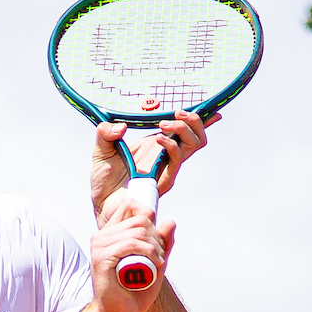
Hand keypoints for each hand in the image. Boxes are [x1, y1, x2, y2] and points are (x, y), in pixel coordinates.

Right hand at [77, 197, 174, 311]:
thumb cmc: (134, 291)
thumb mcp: (155, 262)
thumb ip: (163, 243)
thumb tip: (170, 221)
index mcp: (110, 233)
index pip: (131, 204)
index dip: (149, 216)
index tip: (156, 241)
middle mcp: (102, 236)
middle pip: (140, 219)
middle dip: (157, 237)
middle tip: (160, 258)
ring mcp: (100, 246)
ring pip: (138, 232)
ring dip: (155, 247)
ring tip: (159, 264)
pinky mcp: (102, 258)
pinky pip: (130, 244)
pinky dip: (149, 252)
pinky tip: (155, 264)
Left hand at [88, 113, 213, 214]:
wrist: (101, 203)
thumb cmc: (104, 180)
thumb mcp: (101, 149)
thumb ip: (105, 132)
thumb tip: (121, 126)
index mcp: (156, 145)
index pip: (184, 130)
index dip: (199, 119)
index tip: (210, 108)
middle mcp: (166, 156)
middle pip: (196, 137)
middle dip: (194, 120)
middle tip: (177, 113)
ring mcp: (167, 168)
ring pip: (193, 145)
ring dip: (183, 129)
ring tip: (164, 124)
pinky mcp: (163, 181)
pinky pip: (177, 161)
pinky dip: (171, 146)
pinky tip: (157, 139)